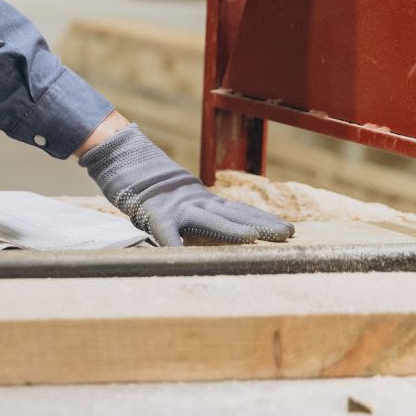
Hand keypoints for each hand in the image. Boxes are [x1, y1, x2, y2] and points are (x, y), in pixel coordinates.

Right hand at [77, 123, 292, 245]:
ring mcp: (177, 207)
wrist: (127, 160)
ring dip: (230, 229)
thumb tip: (233, 230)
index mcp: (207, 200)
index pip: (243, 212)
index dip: (265, 221)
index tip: (289, 231)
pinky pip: (165, 232)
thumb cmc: (157, 188)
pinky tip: (182, 255)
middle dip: (261, 226)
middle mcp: (198, 201)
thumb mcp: (188, 200)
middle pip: (235, 215)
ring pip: (208, 220)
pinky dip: (174, 244)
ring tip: (252, 239)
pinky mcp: (154, 213)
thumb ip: (207, 214)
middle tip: (287, 235)